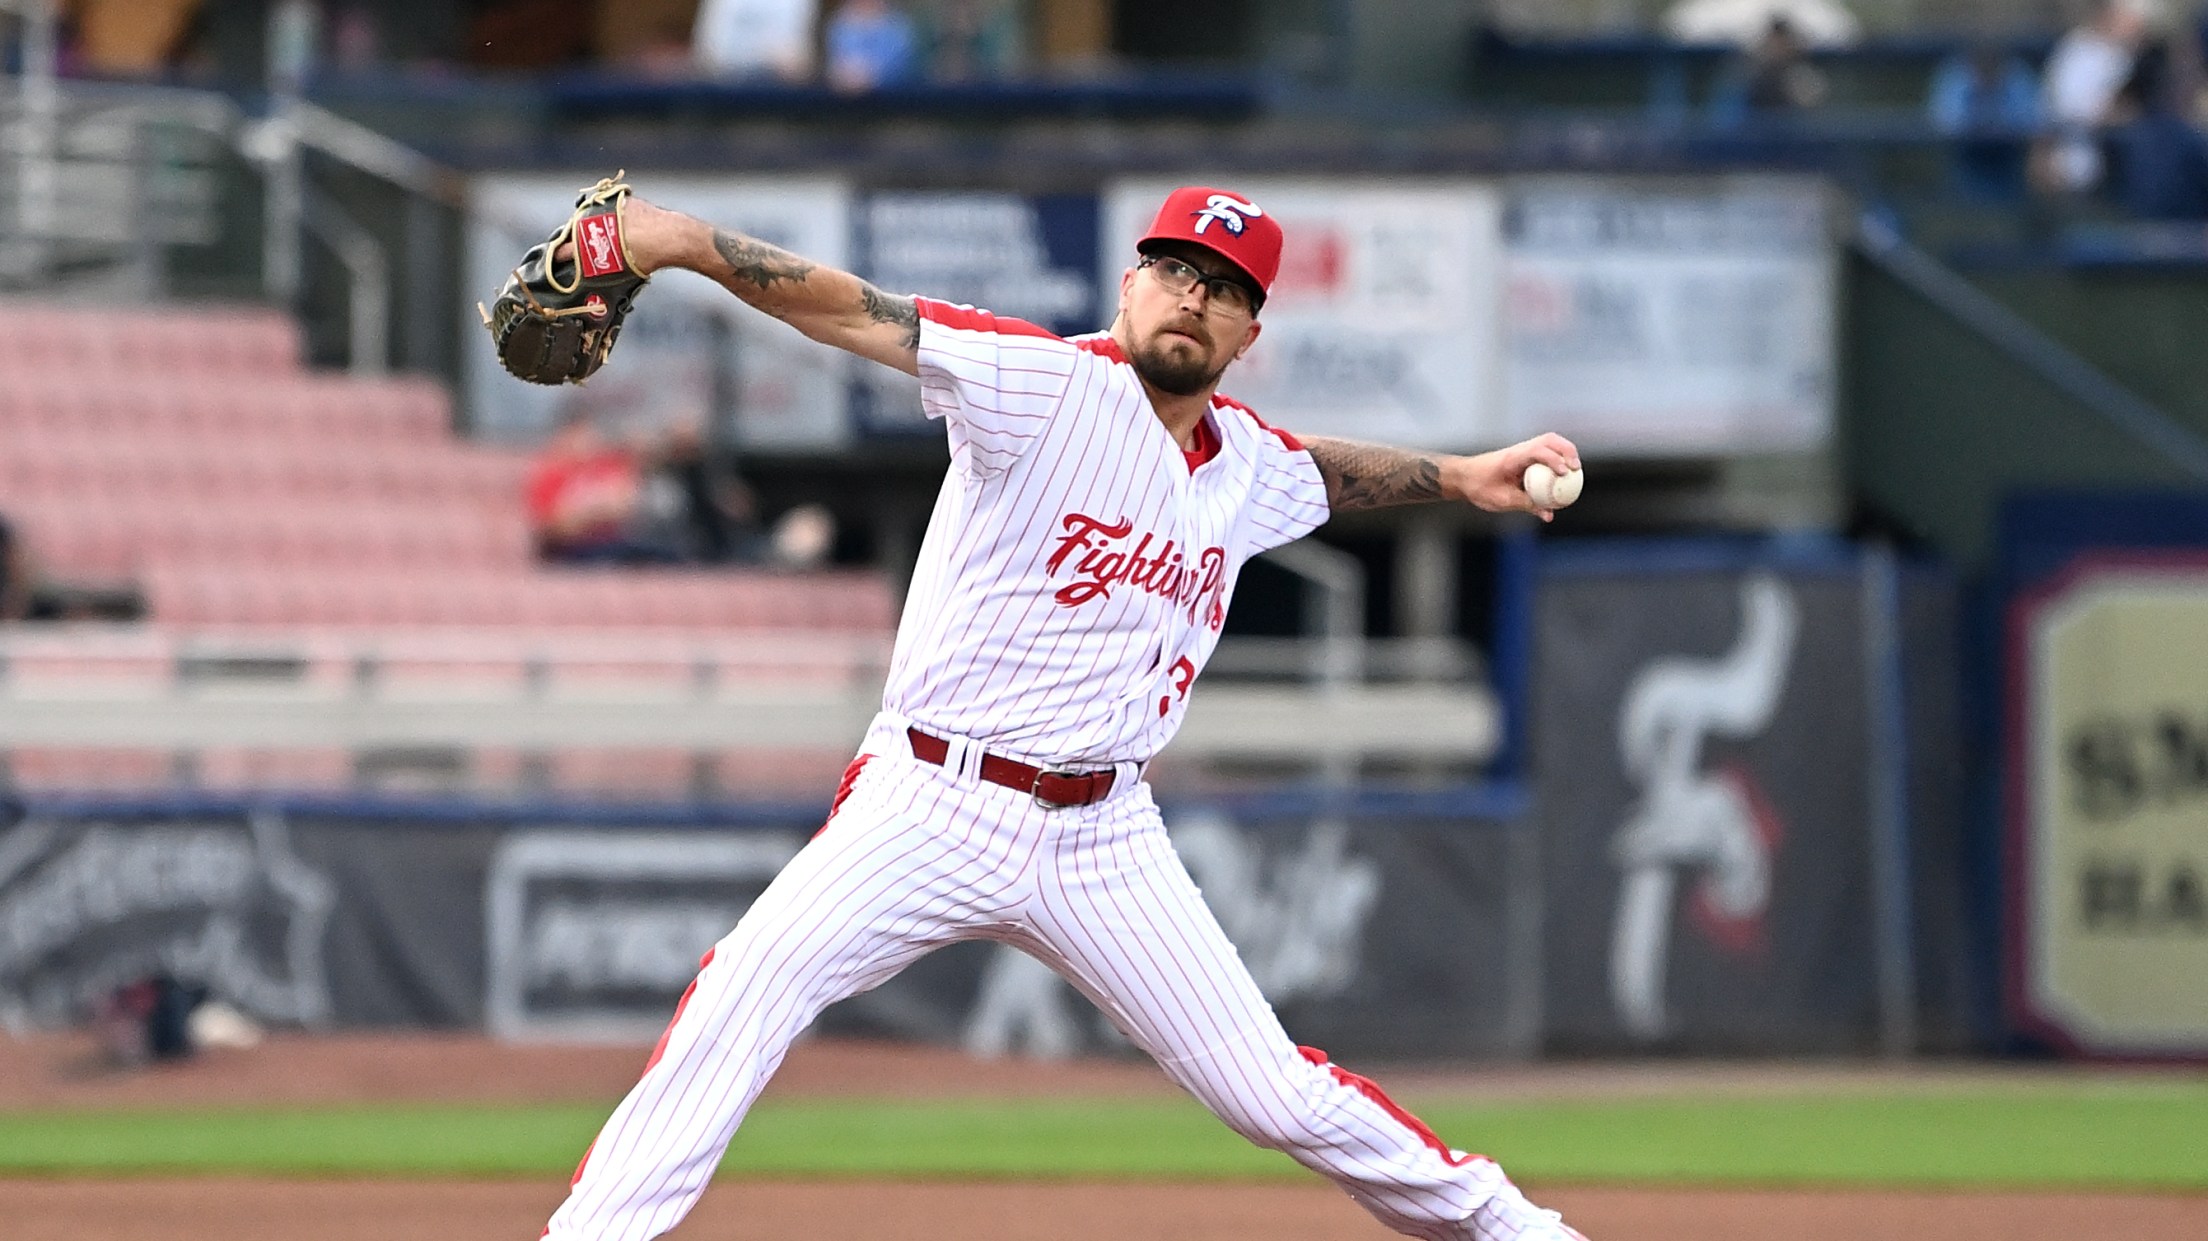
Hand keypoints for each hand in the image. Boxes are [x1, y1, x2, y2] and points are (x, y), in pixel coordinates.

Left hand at [1442, 433, 1580, 522]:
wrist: (1463, 477)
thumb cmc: (1479, 488)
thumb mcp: (1502, 501)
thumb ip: (1526, 505)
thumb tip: (1549, 514)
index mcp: (1513, 457)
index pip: (1538, 451)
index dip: (1554, 460)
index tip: (1564, 473)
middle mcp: (1519, 449)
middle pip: (1549, 440)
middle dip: (1567, 451)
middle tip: (1576, 468)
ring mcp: (1522, 450)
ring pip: (1549, 442)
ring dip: (1565, 452)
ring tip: (1575, 469)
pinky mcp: (1524, 456)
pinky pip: (1545, 453)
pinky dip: (1558, 459)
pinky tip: (1565, 474)